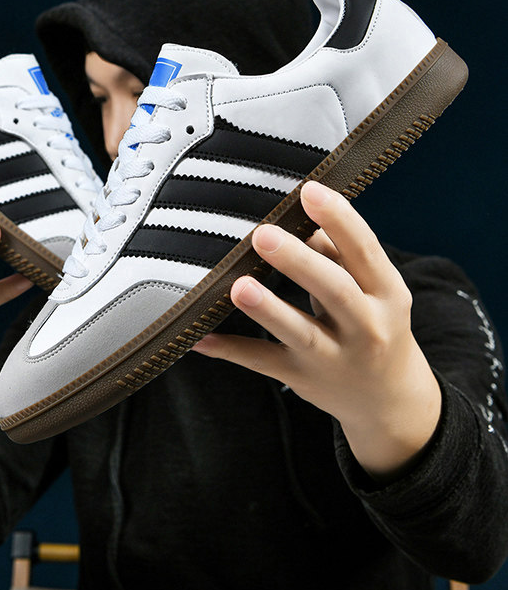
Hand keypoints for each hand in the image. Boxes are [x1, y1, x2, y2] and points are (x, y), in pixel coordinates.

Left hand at [193, 181, 441, 480]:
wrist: (388, 399)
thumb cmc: (372, 323)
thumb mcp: (371, 288)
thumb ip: (337, 251)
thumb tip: (299, 212)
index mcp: (387, 293)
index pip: (365, 250)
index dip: (340, 219)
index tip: (310, 190)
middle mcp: (366, 327)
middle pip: (334, 290)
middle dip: (298, 261)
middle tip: (264, 234)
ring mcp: (332, 357)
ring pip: (299, 332)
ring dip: (267, 309)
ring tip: (239, 286)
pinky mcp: (302, 378)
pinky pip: (263, 362)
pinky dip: (231, 350)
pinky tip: (200, 337)